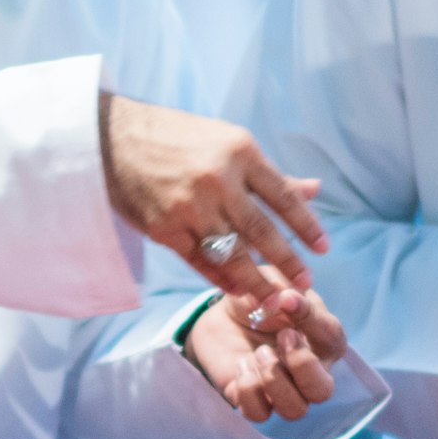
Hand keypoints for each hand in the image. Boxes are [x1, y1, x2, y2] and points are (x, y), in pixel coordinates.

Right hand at [101, 92, 329, 311]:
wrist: (113, 139)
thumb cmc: (176, 138)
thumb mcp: (228, 143)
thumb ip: (269, 174)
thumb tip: (315, 190)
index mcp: (239, 152)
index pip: (283, 196)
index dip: (307, 226)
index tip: (324, 249)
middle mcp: (217, 179)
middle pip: (262, 230)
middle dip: (287, 262)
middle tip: (306, 284)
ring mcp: (189, 206)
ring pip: (231, 253)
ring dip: (256, 281)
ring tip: (275, 300)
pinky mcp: (163, 227)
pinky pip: (198, 260)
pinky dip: (219, 278)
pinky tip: (235, 290)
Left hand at [182, 288, 349, 422]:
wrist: (224, 316)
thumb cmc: (262, 299)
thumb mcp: (273, 284)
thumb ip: (283, 289)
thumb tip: (287, 299)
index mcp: (324, 341)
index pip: (333, 339)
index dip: (310, 320)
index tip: (286, 299)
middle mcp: (310, 372)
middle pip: (322, 391)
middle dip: (302, 365)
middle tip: (282, 337)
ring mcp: (283, 391)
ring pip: (295, 410)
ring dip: (274, 381)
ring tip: (258, 352)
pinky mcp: (255, 401)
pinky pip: (259, 414)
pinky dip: (248, 391)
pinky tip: (241, 365)